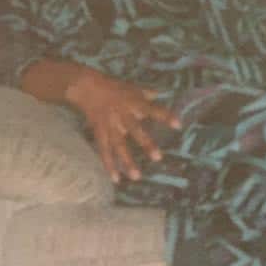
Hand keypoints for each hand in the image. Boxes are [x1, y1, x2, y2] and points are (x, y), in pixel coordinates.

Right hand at [65, 68, 181, 183]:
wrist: (87, 87)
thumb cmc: (114, 87)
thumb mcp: (133, 87)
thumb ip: (147, 94)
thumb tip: (161, 95)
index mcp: (133, 102)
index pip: (152, 109)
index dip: (165, 116)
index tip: (178, 125)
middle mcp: (122, 115)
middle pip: (135, 130)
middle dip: (146, 143)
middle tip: (158, 157)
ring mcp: (110, 125)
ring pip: (119, 145)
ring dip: (127, 161)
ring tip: (137, 176)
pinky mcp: (100, 133)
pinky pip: (104, 150)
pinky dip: (109, 165)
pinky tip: (116, 179)